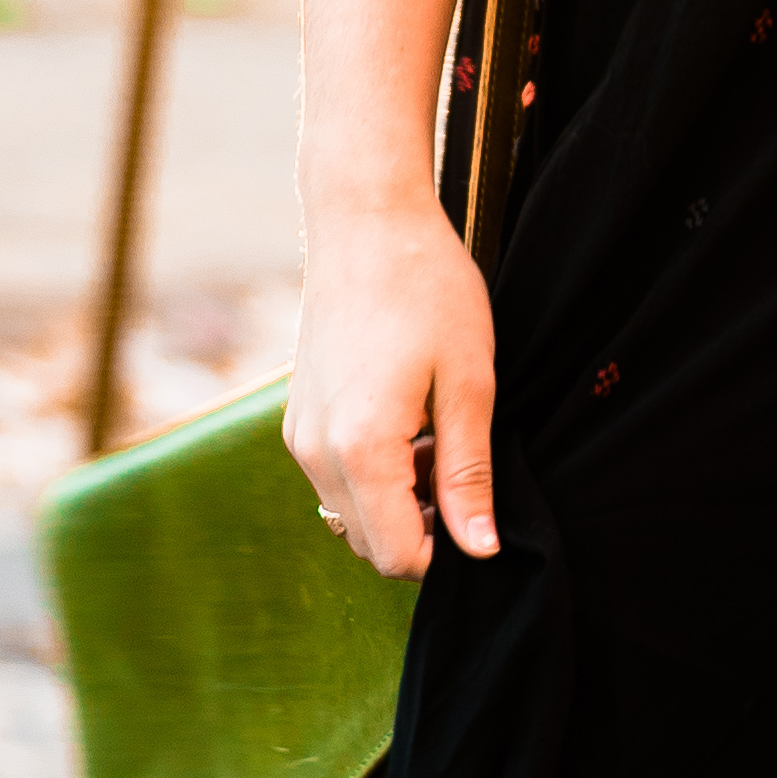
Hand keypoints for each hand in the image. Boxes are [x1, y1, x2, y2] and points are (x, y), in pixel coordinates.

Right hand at [285, 197, 499, 575]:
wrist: (365, 222)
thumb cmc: (428, 289)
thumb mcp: (470, 382)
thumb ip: (468, 473)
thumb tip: (481, 548)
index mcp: (361, 448)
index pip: (398, 556)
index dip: (447, 554)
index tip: (479, 514)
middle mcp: (316, 453)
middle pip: (369, 544)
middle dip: (421, 531)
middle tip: (462, 472)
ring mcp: (299, 436)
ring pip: (350, 514)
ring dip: (396, 503)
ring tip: (438, 439)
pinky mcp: (296, 419)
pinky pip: (334, 478)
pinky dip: (372, 475)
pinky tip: (408, 423)